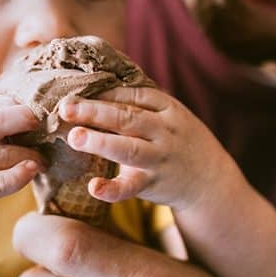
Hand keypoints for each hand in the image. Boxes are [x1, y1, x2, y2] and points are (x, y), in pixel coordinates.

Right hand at [0, 104, 44, 228]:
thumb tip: (16, 102)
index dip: (20, 112)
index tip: (39, 117)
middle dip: (28, 126)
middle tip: (49, 131)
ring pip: (4, 155)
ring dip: (29, 156)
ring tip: (42, 159)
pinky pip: (1, 181)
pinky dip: (20, 175)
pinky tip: (31, 171)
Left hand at [58, 86, 236, 209]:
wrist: (210, 180)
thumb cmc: (177, 140)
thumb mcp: (167, 115)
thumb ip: (138, 103)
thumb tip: (93, 87)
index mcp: (166, 108)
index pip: (133, 94)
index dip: (104, 92)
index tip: (75, 90)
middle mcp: (163, 131)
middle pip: (127, 117)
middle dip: (95, 111)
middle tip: (66, 107)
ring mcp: (159, 158)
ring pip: (129, 149)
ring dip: (100, 142)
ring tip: (74, 136)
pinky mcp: (154, 184)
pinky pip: (132, 187)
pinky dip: (112, 189)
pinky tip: (94, 187)